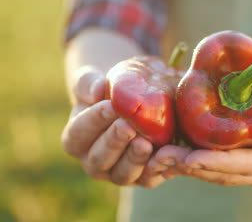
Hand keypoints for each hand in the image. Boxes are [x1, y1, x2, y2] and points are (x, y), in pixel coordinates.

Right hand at [61, 66, 163, 187]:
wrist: (142, 103)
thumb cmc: (113, 91)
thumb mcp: (98, 82)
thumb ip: (90, 83)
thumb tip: (97, 89)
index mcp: (76, 140)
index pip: (78, 133)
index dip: (94, 120)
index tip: (111, 105)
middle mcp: (96, 163)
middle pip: (99, 160)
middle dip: (114, 142)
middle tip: (128, 126)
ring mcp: (120, 173)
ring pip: (124, 174)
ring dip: (134, 159)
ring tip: (145, 143)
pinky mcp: (146, 178)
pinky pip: (151, 178)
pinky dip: (159, 169)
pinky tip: (166, 154)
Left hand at [141, 61, 251, 187]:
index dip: (222, 162)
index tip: (191, 157)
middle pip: (232, 175)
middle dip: (196, 168)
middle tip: (163, 156)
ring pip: (222, 177)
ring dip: (191, 170)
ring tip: (160, 157)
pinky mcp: (250, 171)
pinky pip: (221, 171)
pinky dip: (197, 166)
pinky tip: (172, 156)